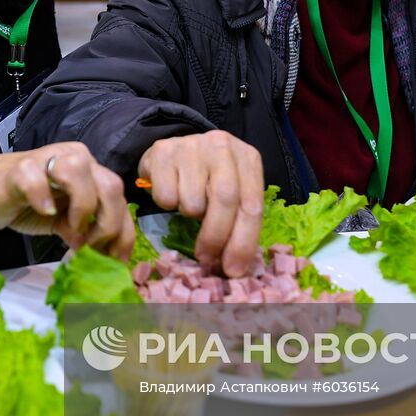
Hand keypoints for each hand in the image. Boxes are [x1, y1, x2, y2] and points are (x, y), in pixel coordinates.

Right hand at [0, 144, 132, 259]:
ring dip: (83, 206)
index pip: (119, 199)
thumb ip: (85, 232)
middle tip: (92, 247)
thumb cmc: (26, 205)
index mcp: (90, 172)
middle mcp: (74, 158)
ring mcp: (47, 159)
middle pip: (110, 184)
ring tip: (72, 229)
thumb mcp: (63, 222)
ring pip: (79, 168)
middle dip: (108, 223)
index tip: (116, 261)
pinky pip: (36, 176)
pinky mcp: (19, 168)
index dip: (123, 233)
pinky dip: (43, 197)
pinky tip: (45, 212)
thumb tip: (105, 255)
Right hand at [137, 130, 262, 276]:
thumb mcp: (232, 190)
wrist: (177, 149)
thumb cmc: (209, 177)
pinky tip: (173, 190)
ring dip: (189, 215)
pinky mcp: (163, 151)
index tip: (233, 270)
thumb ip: (238, 219)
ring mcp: (192, 146)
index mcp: (248, 158)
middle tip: (206, 258)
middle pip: (225, 200)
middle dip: (215, 237)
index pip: (252, 205)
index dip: (243, 242)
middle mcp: (222, 146)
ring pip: (192, 202)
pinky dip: (167, 204)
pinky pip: (165, 196)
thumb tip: (235, 267)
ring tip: (190, 204)